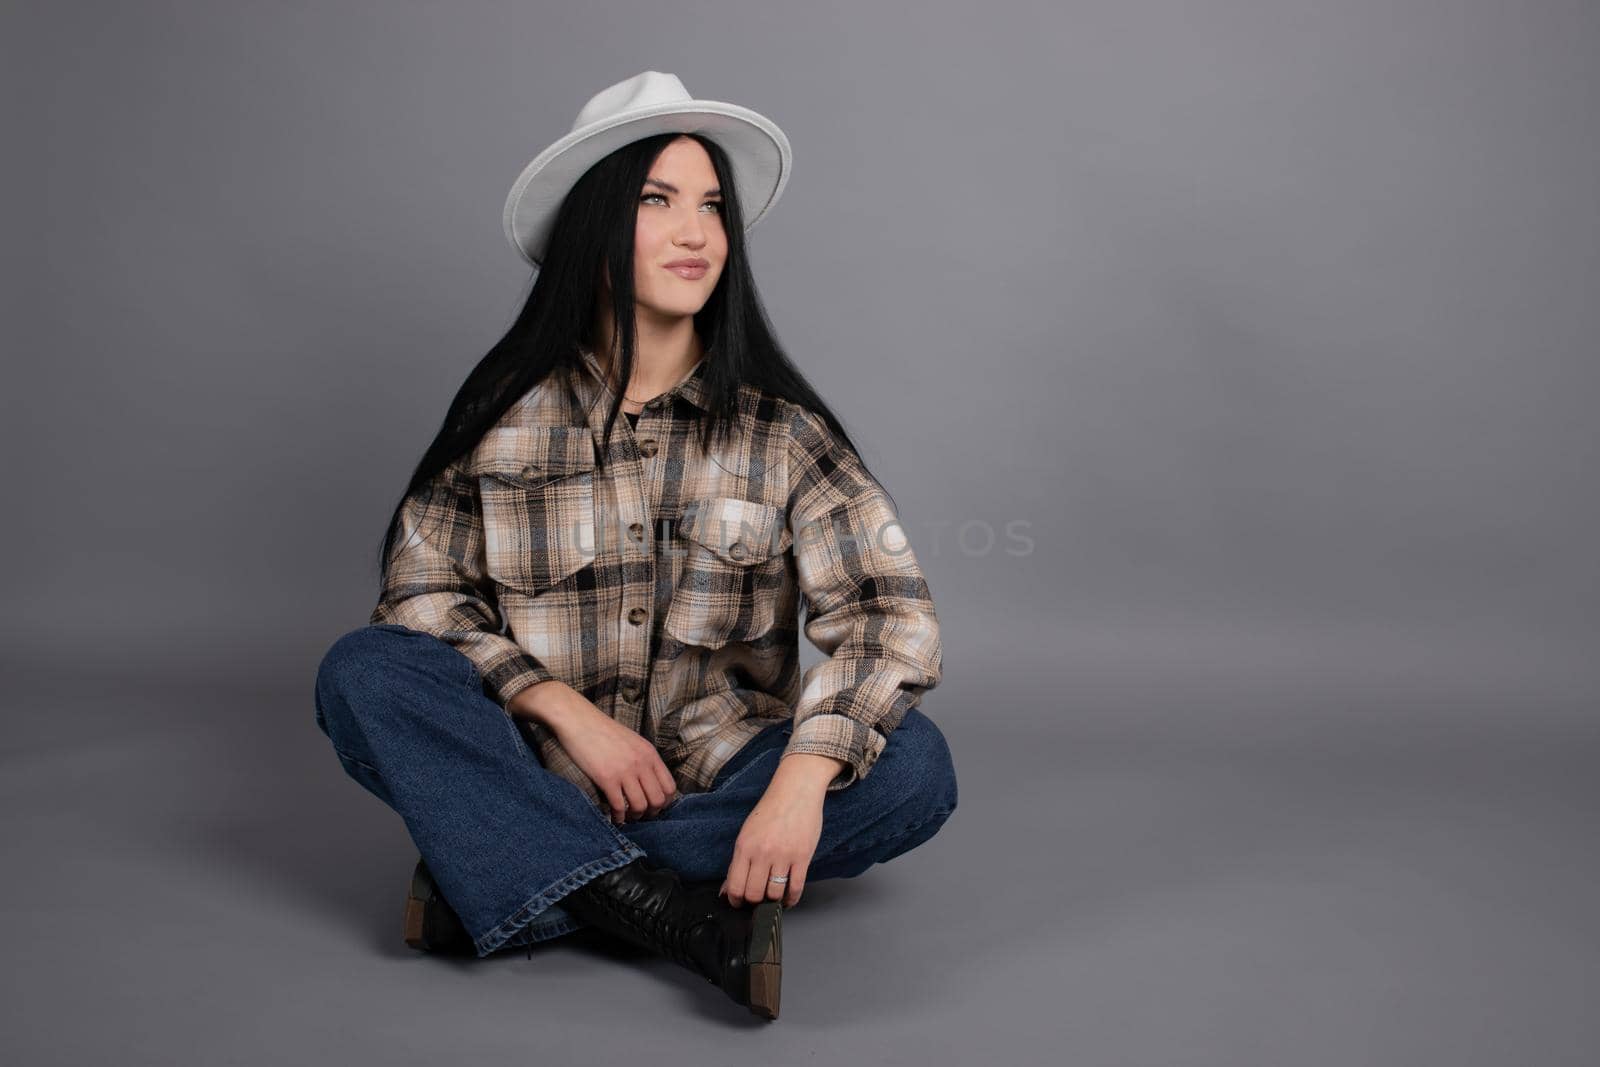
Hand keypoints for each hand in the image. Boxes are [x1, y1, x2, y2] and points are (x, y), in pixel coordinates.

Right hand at [531, 690, 676, 824]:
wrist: (579, 720)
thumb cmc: (603, 731)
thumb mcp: (632, 741)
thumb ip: (644, 759)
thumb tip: (650, 782)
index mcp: (650, 754)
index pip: (669, 787)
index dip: (665, 802)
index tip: (655, 807)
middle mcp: (641, 763)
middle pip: (658, 800)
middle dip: (651, 813)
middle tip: (641, 815)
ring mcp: (625, 771)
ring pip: (640, 806)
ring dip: (634, 816)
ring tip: (627, 817)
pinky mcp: (606, 778)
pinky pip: (619, 806)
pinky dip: (618, 817)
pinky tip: (614, 817)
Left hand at [719, 768, 828, 908]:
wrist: (795, 791)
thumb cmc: (770, 810)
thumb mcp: (747, 833)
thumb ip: (737, 862)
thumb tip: (727, 890)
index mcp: (744, 846)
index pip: (735, 886)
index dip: (736, 901)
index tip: (739, 904)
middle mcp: (762, 852)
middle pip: (754, 894)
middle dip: (754, 903)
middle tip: (757, 901)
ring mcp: (783, 855)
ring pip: (775, 894)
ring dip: (774, 900)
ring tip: (773, 897)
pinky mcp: (803, 857)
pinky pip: (796, 887)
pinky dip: (791, 899)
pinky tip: (788, 898)